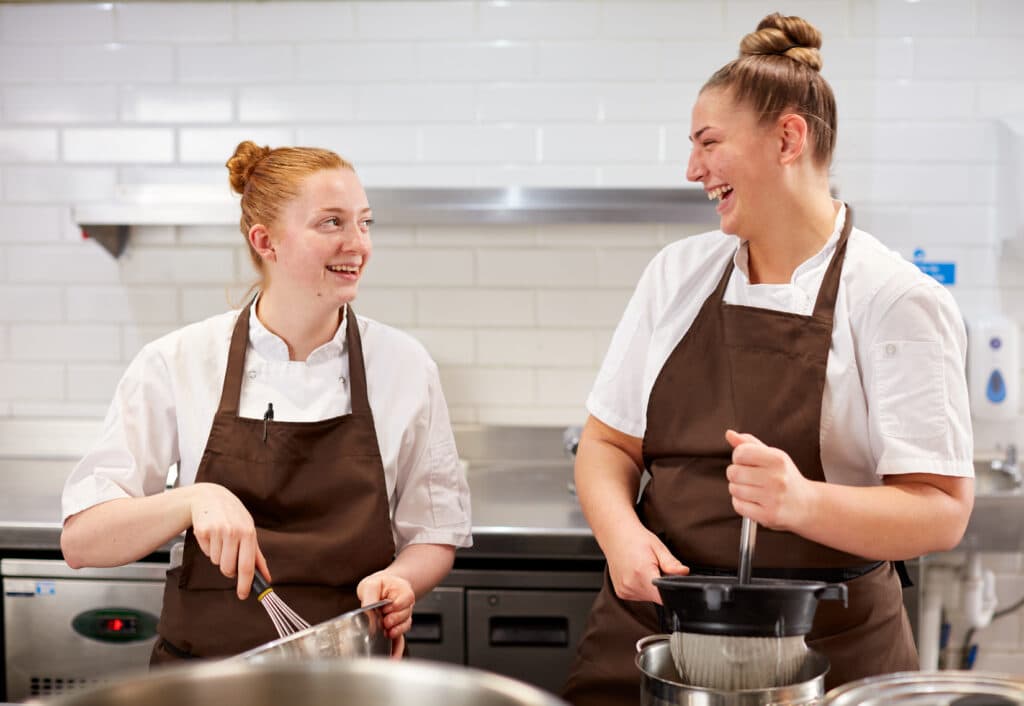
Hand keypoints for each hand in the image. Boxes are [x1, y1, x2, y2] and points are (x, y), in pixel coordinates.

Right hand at [188, 482, 269, 599]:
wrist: (210, 497)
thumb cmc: (234, 516)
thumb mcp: (249, 530)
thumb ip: (257, 556)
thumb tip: (266, 578)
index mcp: (249, 533)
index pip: (247, 566)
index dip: (245, 584)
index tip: (243, 595)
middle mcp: (234, 532)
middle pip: (228, 569)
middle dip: (228, 569)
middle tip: (229, 555)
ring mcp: (217, 531)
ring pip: (216, 562)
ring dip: (218, 556)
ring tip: (221, 540)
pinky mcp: (202, 531)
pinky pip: (206, 552)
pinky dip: (209, 548)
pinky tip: (212, 535)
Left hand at [357, 570, 414, 657]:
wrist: (381, 587)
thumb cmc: (378, 585)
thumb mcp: (371, 585)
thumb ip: (370, 597)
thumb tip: (367, 611)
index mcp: (403, 591)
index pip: (404, 602)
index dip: (393, 608)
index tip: (384, 608)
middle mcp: (406, 605)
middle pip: (405, 616)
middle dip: (393, 621)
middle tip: (384, 620)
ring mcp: (402, 618)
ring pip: (404, 627)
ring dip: (395, 631)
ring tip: (385, 631)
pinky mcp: (397, 628)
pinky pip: (401, 640)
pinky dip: (397, 650)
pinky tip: (392, 658)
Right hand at [604, 526, 687, 603]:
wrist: (616, 535)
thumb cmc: (636, 538)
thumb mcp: (658, 547)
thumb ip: (671, 563)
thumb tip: (684, 573)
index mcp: (642, 572)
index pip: (662, 596)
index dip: (671, 592)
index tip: (671, 582)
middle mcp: (631, 584)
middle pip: (656, 597)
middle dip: (661, 586)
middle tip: (656, 568)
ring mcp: (624, 590)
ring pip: (648, 597)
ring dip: (651, 587)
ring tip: (645, 569)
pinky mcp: (621, 592)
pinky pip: (638, 596)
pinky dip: (641, 587)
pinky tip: (637, 574)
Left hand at [725, 429, 815, 531]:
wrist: (807, 505)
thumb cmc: (787, 478)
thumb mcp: (773, 456)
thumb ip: (750, 444)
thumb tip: (729, 434)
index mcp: (777, 460)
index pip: (741, 453)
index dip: (738, 457)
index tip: (745, 462)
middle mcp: (776, 478)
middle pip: (733, 472)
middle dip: (736, 474)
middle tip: (748, 478)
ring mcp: (773, 498)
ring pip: (734, 489)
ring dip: (738, 490)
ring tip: (752, 490)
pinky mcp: (768, 515)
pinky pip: (738, 506)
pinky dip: (740, 503)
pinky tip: (753, 501)